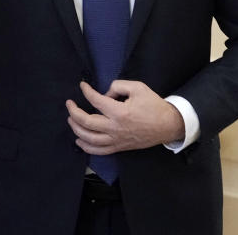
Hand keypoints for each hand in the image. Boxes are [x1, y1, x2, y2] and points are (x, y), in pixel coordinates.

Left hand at [65, 80, 184, 154]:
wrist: (168, 125)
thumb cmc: (153, 105)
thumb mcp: (138, 87)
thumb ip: (118, 86)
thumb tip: (104, 94)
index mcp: (120, 112)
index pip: (95, 100)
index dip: (86, 91)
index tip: (82, 86)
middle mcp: (115, 128)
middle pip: (86, 122)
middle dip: (73, 112)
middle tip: (69, 104)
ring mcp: (116, 140)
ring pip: (89, 138)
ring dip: (76, 128)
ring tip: (70, 119)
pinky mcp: (119, 147)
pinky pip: (99, 151)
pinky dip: (86, 147)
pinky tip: (79, 140)